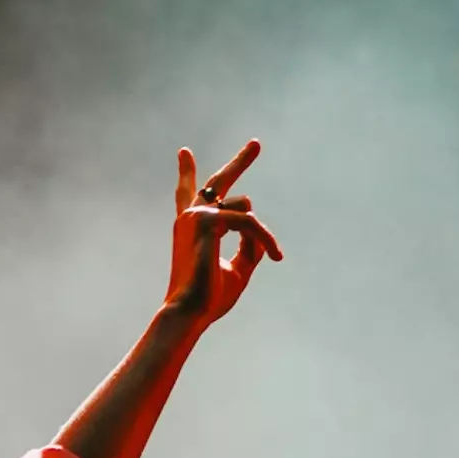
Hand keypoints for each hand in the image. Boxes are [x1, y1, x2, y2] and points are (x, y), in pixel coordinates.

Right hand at [164, 139, 282, 327]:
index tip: (184, 153)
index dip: (186, 173)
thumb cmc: (208, 300)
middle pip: (218, 181)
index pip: (188, 195)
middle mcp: (190, 217)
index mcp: (192, 229)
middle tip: (256, 144)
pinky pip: (249, 221)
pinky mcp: (207, 220)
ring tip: (273, 255)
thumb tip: (259, 234)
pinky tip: (274, 255)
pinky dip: (265, 237)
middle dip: (240, 161)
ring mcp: (196, 215)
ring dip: (262, 233)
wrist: (190, 313)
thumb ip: (248, 251)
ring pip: (245, 207)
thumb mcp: (236, 272)